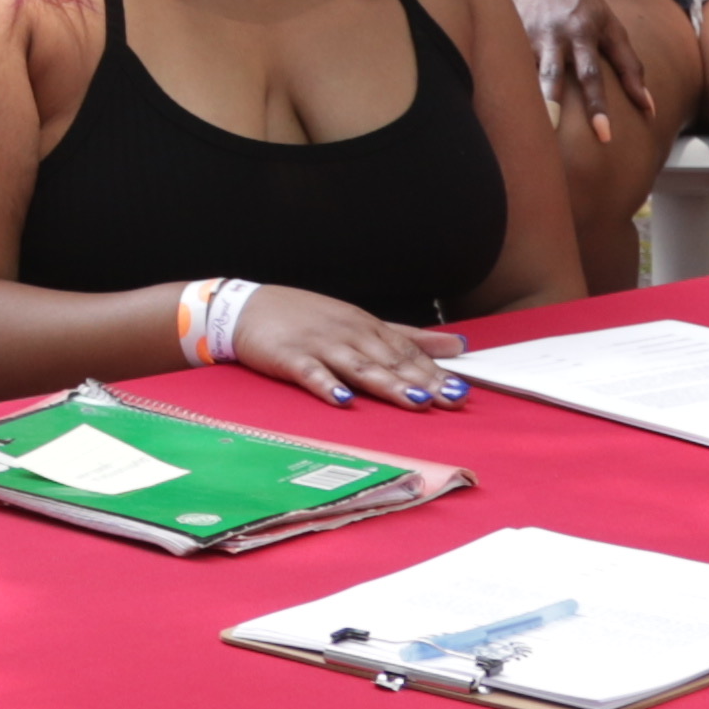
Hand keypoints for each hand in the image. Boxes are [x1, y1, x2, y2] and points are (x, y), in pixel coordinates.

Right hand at [224, 286, 471, 410]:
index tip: (461, 390)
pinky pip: (311, 373)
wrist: (247, 307)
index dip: (435, 371)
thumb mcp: (362, 321)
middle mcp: (348, 334)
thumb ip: (409, 336)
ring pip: (359, 367)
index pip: (407, 351)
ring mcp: (319, 345)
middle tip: (450, 399)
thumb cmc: (306, 317)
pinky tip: (343, 400)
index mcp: (367, 327)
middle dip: (422, 381)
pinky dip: (327, 386)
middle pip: (389, 361)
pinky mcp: (290, 358)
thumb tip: (456, 344)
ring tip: (414, 400)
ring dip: (387, 384)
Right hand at [497, 0, 636, 139]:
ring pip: (527, 71)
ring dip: (528, 98)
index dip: (600, 105)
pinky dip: (508, 83)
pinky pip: (509, 63)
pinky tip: (503, 104)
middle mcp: (556, 36)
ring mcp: (529, 35)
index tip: (605, 135)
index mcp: (584, 33)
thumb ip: (629, 65)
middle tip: (555, 136)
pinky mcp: (508, 32)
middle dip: (554, 106)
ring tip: (527, 127)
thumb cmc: (581, 0)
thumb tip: (648, 106)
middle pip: (555, 77)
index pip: (593, 76)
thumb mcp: (611, 26)